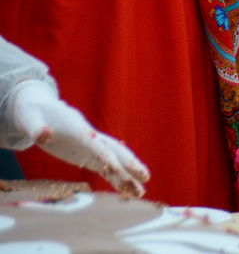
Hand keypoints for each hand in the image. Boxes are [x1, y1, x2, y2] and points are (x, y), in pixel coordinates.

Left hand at [9, 81, 148, 195]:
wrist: (38, 108)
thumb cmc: (32, 112)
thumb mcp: (29, 118)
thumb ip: (36, 128)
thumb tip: (45, 135)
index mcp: (78, 128)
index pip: (97, 144)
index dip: (107, 156)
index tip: (119, 171)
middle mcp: (89, 137)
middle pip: (115, 150)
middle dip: (131, 164)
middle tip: (146, 178)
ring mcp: (89, 147)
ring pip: (114, 160)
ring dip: (127, 175)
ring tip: (140, 192)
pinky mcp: (85, 155)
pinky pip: (104, 168)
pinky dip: (116, 179)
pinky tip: (125, 191)